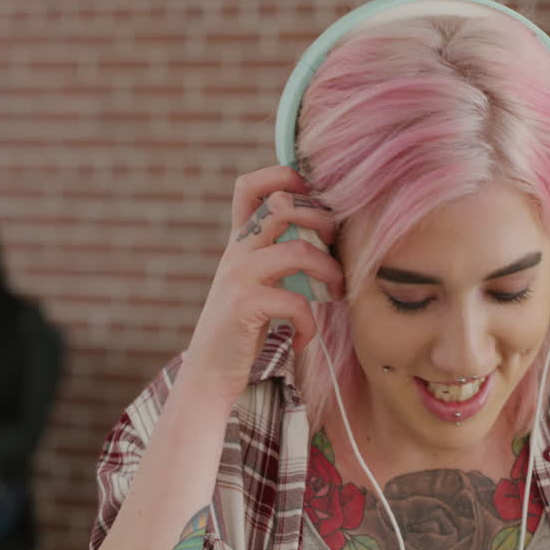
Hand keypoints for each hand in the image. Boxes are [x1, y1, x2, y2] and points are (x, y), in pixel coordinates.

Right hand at [185, 165, 345, 407]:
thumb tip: (331, 229)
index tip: (316, 200)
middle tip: (338, 250)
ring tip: (336, 292)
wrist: (211, 373)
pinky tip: (304, 337)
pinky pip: (295, 301)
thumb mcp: (259, 281)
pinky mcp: (243, 306)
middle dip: (323, 221)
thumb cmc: (246, 327)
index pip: (250, 185)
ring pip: (299, 250)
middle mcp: (236, 251)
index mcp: (240, 240)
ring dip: (330, 271)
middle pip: (283, 205)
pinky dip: (309, 322)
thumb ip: (279, 253)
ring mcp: (237, 276)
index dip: (284, 176)